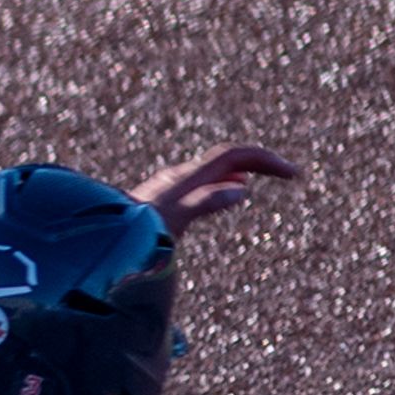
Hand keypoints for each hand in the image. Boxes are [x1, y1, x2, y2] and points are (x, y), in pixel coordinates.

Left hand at [129, 142, 300, 236]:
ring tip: (268, 173)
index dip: (265, 159)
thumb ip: (202, 202)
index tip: (294, 173)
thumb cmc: (132, 232)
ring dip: (246, 168)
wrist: (100, 239)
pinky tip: (233, 190)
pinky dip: (228, 181)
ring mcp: (174, 188)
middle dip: (261, 161)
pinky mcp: (169, 201)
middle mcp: (181, 177)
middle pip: (228, 159)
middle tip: (290, 172)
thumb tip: (241, 189)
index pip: (233, 155)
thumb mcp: (171, 217)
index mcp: (186, 177)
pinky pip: (206, 183)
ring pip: (217, 170)